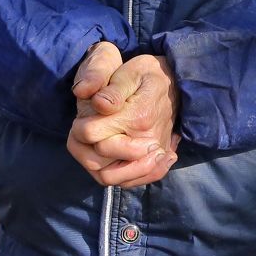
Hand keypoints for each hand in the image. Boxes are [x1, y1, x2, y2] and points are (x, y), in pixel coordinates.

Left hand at [69, 51, 177, 187]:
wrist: (177, 86)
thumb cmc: (148, 76)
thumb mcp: (131, 72)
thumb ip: (113, 88)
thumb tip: (98, 104)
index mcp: (136, 117)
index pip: (91, 133)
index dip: (78, 126)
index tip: (82, 116)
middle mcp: (146, 142)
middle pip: (97, 160)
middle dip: (83, 146)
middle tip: (87, 130)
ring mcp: (151, 157)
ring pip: (109, 177)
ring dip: (94, 163)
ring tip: (94, 146)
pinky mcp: (154, 165)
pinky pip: (128, 183)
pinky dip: (111, 175)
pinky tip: (108, 159)